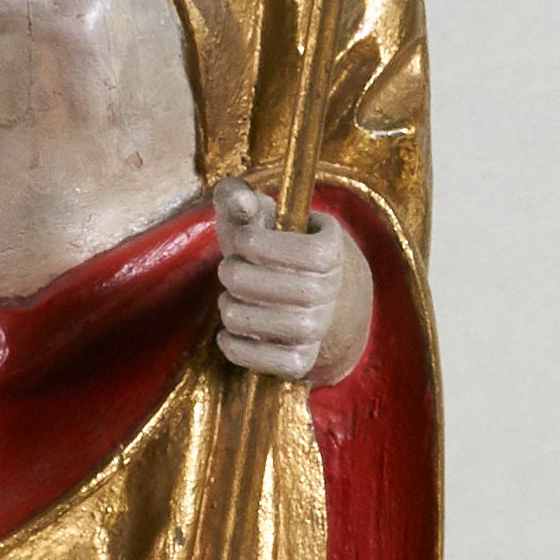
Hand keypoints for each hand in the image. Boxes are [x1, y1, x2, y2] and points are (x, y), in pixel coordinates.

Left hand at [213, 181, 371, 385]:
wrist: (304, 290)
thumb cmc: (271, 245)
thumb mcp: (258, 215)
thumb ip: (241, 198)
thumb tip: (240, 201)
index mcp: (329, 251)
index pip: (293, 250)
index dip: (254, 242)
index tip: (243, 239)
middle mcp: (331, 291)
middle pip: (265, 285)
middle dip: (233, 273)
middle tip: (231, 268)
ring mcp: (319, 327)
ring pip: (259, 324)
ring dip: (230, 310)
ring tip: (230, 299)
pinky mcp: (303, 358)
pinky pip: (269, 361)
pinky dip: (237, 348)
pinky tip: (228, 333)